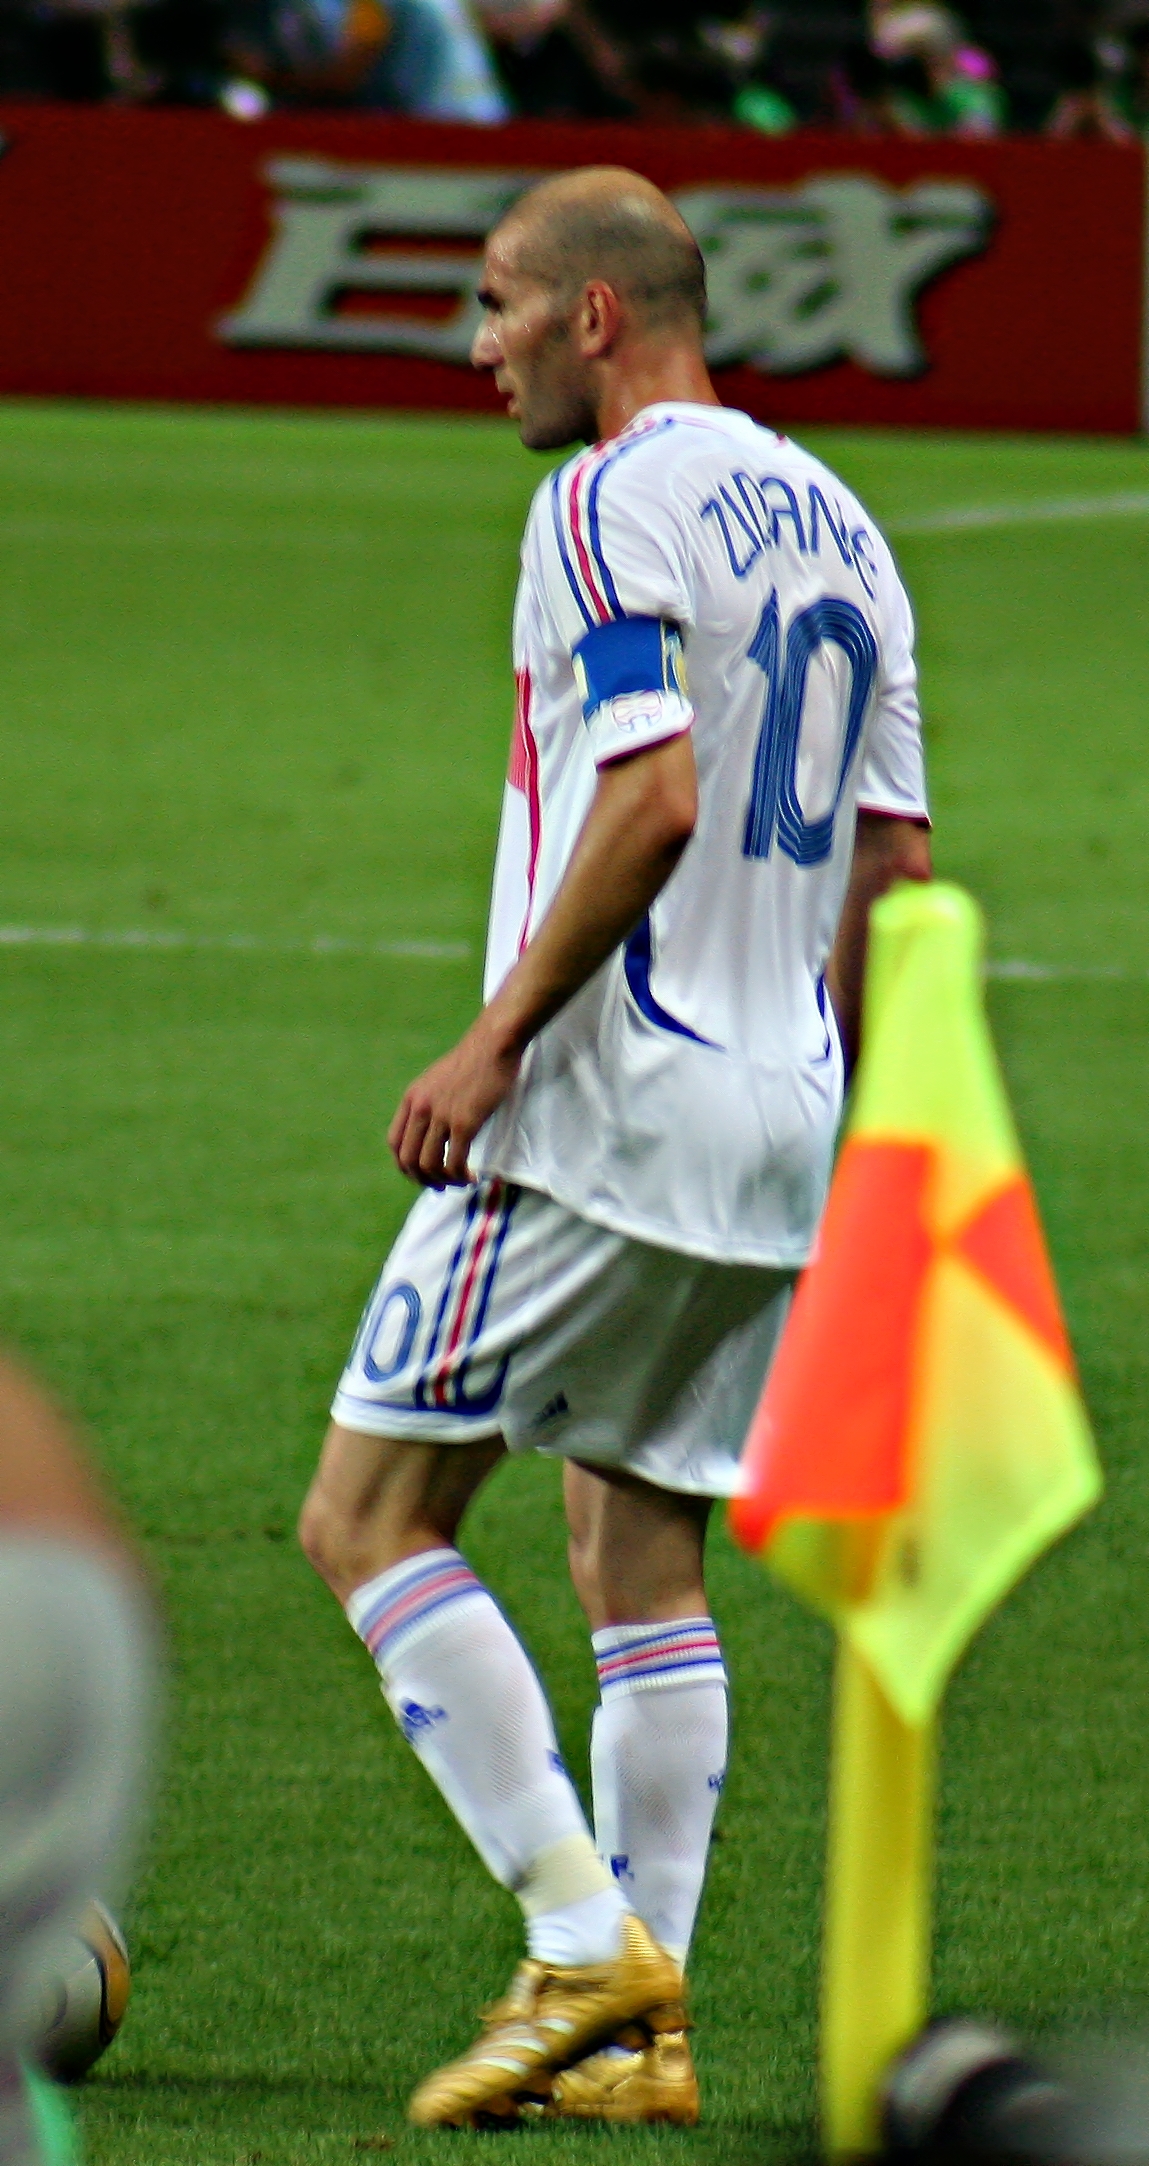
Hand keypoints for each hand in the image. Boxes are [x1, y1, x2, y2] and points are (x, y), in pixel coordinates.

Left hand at [388, 1017, 521, 1187]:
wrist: (493, 1045)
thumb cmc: (472, 1062)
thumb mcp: (436, 1081)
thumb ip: (428, 1103)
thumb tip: (432, 1131)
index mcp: (411, 1098)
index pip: (395, 1142)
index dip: (404, 1165)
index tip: (421, 1173)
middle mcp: (420, 1109)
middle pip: (408, 1159)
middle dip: (422, 1179)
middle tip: (439, 1186)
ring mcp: (441, 1116)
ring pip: (430, 1164)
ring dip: (443, 1181)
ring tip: (459, 1181)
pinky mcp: (464, 1123)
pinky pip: (454, 1162)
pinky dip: (460, 1176)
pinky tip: (471, 1176)